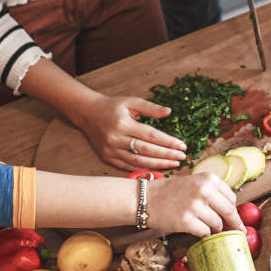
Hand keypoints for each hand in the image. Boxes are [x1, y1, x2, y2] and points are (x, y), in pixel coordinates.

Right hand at [72, 94, 187, 170]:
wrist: (88, 113)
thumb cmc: (112, 106)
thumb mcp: (131, 102)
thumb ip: (150, 108)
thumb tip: (168, 112)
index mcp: (123, 124)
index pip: (151, 136)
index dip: (168, 142)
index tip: (182, 146)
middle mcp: (116, 139)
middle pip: (147, 151)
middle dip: (166, 155)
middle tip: (182, 157)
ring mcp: (111, 150)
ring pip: (138, 161)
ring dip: (158, 164)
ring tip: (173, 164)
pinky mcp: (107, 158)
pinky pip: (128, 166)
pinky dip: (143, 168)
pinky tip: (156, 168)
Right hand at [145, 173, 241, 235]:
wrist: (146, 199)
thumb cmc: (171, 192)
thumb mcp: (194, 183)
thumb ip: (213, 193)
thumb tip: (232, 213)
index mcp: (209, 178)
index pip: (231, 198)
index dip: (233, 210)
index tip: (235, 219)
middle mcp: (204, 190)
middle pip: (229, 212)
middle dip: (233, 224)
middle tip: (237, 231)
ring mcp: (195, 206)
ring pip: (217, 224)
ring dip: (214, 229)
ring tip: (204, 226)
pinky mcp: (186, 221)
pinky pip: (205, 233)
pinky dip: (203, 234)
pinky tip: (196, 230)